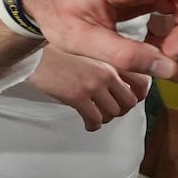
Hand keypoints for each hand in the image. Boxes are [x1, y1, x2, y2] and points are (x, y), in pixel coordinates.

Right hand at [28, 48, 150, 130]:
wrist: (34, 54)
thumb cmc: (56, 52)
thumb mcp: (89, 52)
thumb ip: (105, 64)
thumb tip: (117, 84)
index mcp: (110, 59)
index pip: (142, 82)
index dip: (139, 95)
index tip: (131, 99)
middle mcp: (107, 71)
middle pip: (129, 101)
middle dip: (120, 110)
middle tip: (109, 110)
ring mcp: (93, 84)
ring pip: (113, 113)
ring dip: (105, 118)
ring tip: (96, 116)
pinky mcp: (78, 96)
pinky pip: (95, 119)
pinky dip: (93, 125)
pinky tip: (88, 124)